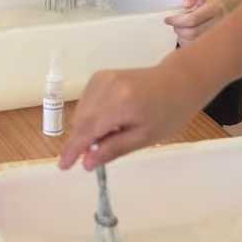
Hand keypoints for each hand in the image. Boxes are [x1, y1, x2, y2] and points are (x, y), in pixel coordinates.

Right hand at [57, 64, 213, 170]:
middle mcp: (107, 86)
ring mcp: (102, 78)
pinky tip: (109, 121)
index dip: (73, 149)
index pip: (88, 130)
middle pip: (80, 121)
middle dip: (81, 140)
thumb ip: (113, 149)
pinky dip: (90, 116)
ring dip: (86, 128)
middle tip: (95, 155)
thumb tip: (86, 163)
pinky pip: (86, 102)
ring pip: (81, 112)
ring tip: (112, 134)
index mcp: (121, 103)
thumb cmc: (168, 113)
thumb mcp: (145, 138)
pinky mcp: (100, 76)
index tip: (63, 166)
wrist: (178, 82)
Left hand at [163, 0, 229, 43]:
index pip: (192, 19)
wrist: (226, 7)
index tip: (168, 19)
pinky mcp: (216, 43)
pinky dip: (188, 44)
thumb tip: (186, 4)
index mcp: (215, 8)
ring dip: (182, 37)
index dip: (177, 21)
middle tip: (175, 25)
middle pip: (192, 33)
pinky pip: (197, 49)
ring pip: (194, 43)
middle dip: (179, 29)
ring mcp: (219, 35)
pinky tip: (188, 36)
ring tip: (182, 29)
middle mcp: (219, 23)